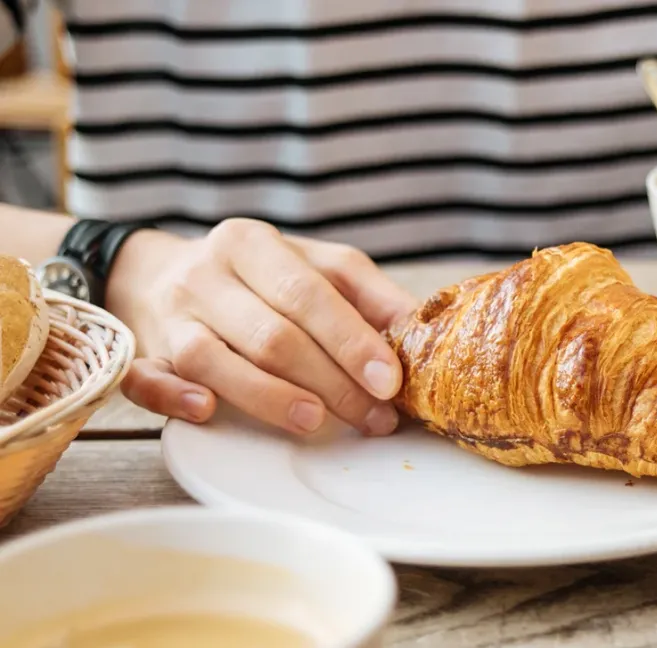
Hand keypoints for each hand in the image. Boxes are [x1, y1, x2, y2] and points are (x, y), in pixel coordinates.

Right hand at [106, 218, 418, 436]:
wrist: (152, 274)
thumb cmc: (252, 277)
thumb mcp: (308, 265)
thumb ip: (362, 291)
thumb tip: (421, 327)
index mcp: (253, 245)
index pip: (308, 293)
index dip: (351, 339)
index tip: (389, 379)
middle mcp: (206, 276)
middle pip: (272, 333)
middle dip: (330, 380)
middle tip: (374, 418)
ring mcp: (168, 318)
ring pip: (214, 360)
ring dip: (268, 396)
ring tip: (317, 422)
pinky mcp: (139, 356)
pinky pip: (147, 380)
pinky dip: (175, 397)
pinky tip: (208, 412)